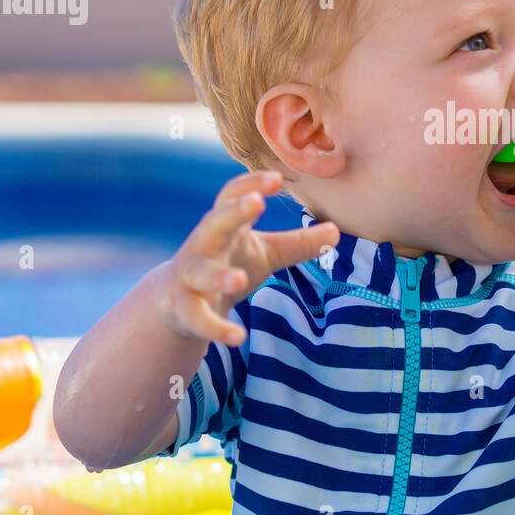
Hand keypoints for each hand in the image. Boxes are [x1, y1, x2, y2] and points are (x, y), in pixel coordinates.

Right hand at [155, 171, 338, 345]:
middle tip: (255, 202)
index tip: (277, 178)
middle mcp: (204, 246)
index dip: (251, 184)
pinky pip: (197, 317)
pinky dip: (216, 328)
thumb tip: (337, 231)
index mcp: (225, 227)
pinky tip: (237, 337)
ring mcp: (189, 277)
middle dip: (232, 212)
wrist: (177, 304)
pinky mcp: (182, 308)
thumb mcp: (266, 254)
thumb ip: (298, 243)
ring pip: (200, 272)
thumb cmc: (227, 265)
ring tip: (239, 280)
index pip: (232, 196)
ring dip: (218, 276)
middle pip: (213, 223)